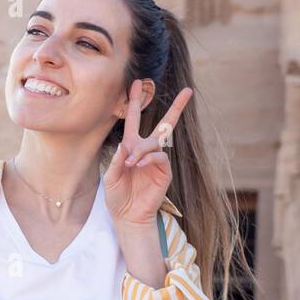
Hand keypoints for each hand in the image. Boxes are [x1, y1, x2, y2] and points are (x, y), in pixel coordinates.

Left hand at [104, 79, 192, 225]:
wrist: (128, 216)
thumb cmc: (117, 196)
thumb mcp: (111, 176)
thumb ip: (117, 160)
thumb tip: (124, 145)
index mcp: (132, 146)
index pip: (134, 119)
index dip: (134, 102)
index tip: (136, 83)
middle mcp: (147, 150)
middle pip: (164, 124)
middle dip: (176, 107)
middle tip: (187, 91)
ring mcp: (157, 160)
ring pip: (157, 142)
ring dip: (142, 149)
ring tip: (131, 162)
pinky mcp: (164, 172)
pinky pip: (160, 157)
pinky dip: (149, 158)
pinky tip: (139, 165)